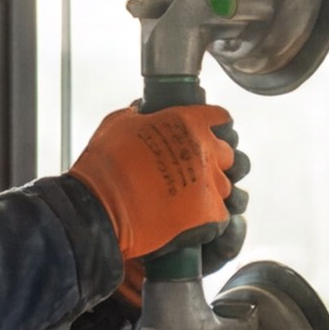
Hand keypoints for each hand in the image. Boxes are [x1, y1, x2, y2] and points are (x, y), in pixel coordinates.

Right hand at [70, 102, 246, 262]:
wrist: (100, 207)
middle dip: (215, 160)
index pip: (219, 117)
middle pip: (228, 154)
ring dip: (212, 190)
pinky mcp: (210, 213)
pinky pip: (223, 215)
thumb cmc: (105, 164)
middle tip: (196, 169)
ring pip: (226, 186)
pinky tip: (196, 220)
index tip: (213, 130)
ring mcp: (209, 183)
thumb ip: (138, 114)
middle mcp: (205, 150)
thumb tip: (141, 109)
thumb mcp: (118, 124)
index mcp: (187, 122)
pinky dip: (212, 218)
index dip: (216, 124)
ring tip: (191, 198)